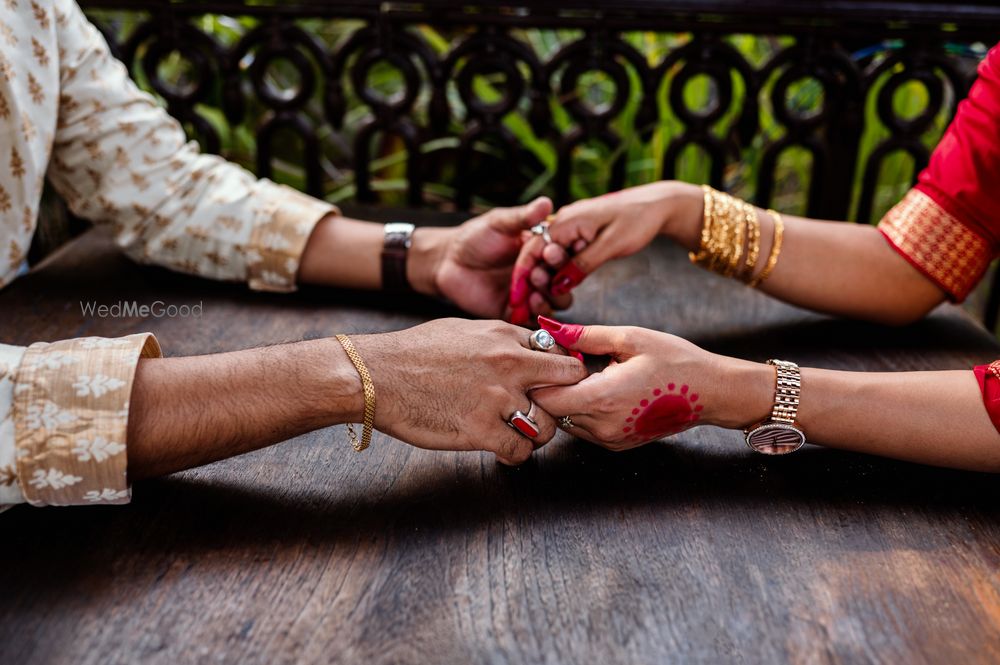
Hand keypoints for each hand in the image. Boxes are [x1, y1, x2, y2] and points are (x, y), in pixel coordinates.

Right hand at [352, 318, 587, 463]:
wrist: (376, 376)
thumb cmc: (411, 353)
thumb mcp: (461, 330)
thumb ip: (496, 339)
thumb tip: (518, 347)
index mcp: (503, 336)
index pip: (557, 352)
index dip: (559, 372)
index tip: (551, 386)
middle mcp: (509, 363)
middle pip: (568, 382)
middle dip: (564, 399)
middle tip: (549, 412)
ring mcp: (497, 398)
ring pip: (549, 425)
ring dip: (538, 434)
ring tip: (520, 435)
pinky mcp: (480, 430)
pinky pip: (521, 451)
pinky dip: (515, 456)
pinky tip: (502, 451)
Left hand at [413, 198, 571, 318]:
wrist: (448, 261)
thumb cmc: (475, 237)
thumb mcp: (499, 223)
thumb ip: (522, 217)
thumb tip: (546, 203)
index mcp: (542, 251)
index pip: (565, 255)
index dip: (564, 255)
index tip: (554, 251)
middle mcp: (541, 273)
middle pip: (565, 282)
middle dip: (559, 279)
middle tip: (539, 272)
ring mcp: (531, 294)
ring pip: (555, 302)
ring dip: (550, 297)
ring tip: (536, 290)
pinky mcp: (516, 312)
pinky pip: (534, 318)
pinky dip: (536, 314)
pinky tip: (529, 305)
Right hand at [511, 181, 702, 301]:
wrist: (657, 205)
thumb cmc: (637, 220)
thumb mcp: (610, 245)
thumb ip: (582, 265)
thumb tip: (558, 286)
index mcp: (566, 220)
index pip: (533, 249)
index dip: (522, 275)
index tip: (516, 299)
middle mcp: (564, 224)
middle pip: (537, 256)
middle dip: (530, 282)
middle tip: (524, 308)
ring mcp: (572, 230)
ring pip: (550, 259)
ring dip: (544, 281)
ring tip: (538, 305)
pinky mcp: (581, 238)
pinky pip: (564, 258)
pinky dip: (559, 275)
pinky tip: (557, 291)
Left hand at [530, 317, 770, 450]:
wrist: (710, 393)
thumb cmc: (674, 360)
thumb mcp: (630, 338)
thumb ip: (585, 336)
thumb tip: (549, 328)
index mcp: (602, 398)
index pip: (544, 398)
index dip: (540, 378)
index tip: (548, 358)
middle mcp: (601, 426)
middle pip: (551, 411)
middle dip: (551, 387)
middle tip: (568, 362)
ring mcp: (609, 439)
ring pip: (565, 422)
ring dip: (566, 400)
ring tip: (588, 375)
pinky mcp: (616, 445)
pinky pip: (583, 429)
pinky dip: (582, 410)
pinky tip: (601, 389)